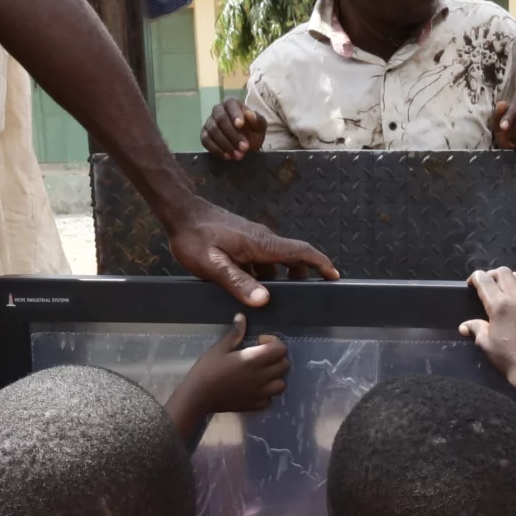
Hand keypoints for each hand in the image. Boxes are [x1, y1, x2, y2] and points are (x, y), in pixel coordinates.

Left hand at [164, 199, 337, 307]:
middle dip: (303, 276)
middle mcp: (262, 240)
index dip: (320, 263)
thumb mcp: (213, 264)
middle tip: (304, 299)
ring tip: (276, 302)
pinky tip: (250, 290)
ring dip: (279, 279)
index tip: (334, 276)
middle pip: (292, 258)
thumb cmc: (195, 237)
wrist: (181, 213)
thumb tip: (264, 300)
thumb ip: (237, 282)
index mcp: (261, 244)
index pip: (300, 251)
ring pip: (275, 262)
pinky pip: (261, 261)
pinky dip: (263, 276)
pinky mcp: (242, 242)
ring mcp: (252, 240)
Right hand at [177, 315, 290, 417]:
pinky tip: (256, 388)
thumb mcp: (219, 348)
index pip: (280, 349)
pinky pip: (270, 399)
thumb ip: (234, 334)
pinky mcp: (255, 405)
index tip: (260, 341)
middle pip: (284, 365)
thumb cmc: (207, 370)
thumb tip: (241, 317)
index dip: (274, 342)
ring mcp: (260, 393)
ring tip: (262, 373)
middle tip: (262, 356)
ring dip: (275, 377)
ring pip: (281, 384)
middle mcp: (261, 377)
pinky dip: (267, 393)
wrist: (198, 397)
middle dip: (276, 357)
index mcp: (254, 360)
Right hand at [200, 98, 267, 161]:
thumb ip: (257, 120)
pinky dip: (216, 149)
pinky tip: (227, 156)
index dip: (234, 114)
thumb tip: (249, 114)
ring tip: (238, 155)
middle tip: (244, 148)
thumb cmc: (253, 131)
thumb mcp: (260, 126)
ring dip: (226, 144)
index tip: (240, 125)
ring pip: (213, 131)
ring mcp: (209, 122)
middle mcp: (218, 110)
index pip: (230, 104)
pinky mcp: (204, 135)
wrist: (246, 143)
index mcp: (232, 103)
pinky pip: (206, 140)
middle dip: (233, 135)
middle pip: (221, 119)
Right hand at [461, 267, 515, 379]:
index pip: (484, 280)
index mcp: (498, 305)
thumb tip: (464, 327)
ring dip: (512, 276)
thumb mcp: (485, 343)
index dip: (475, 278)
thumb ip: (475, 329)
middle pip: (503, 273)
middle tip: (489, 284)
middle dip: (492, 274)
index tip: (472, 284)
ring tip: (508, 285)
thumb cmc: (506, 357)